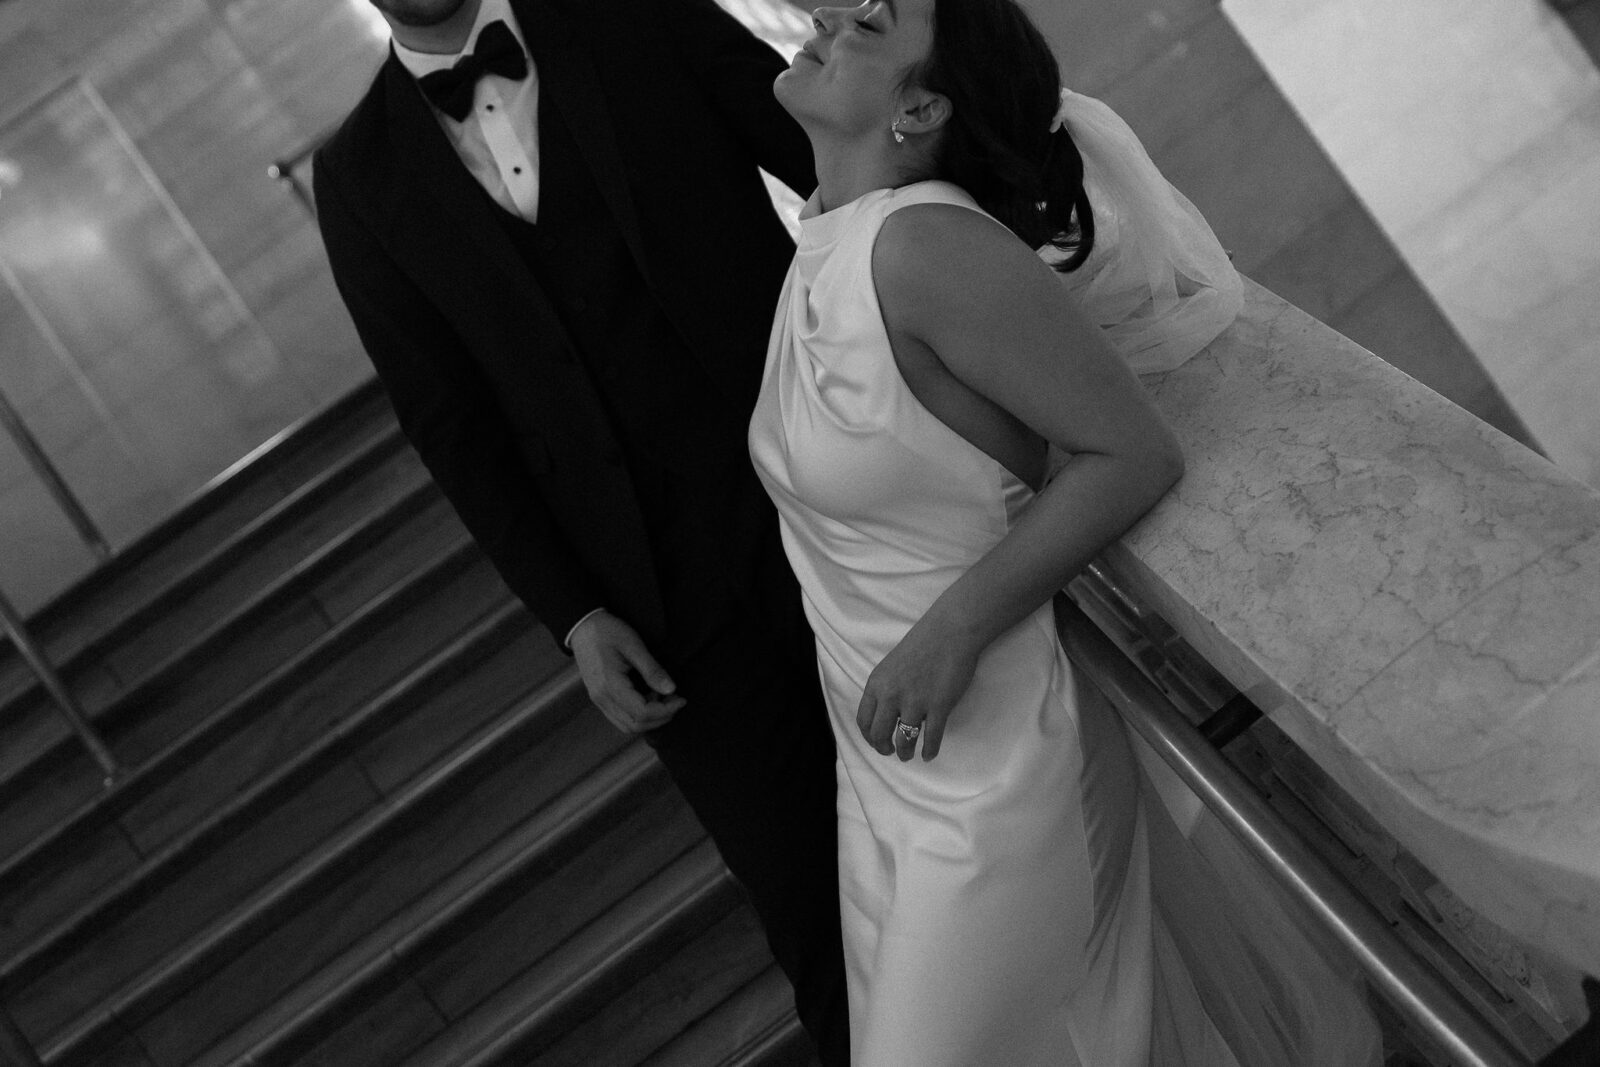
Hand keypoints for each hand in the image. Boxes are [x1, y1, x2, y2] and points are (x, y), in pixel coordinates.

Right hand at [569, 611, 686, 733]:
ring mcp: (598, 700)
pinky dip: (638, 715)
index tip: (681, 698)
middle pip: (635, 725)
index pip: (642, 713)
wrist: (582, 626)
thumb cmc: (607, 631)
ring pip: (627, 726)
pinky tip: (648, 698)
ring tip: (662, 698)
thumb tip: (671, 689)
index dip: (666, 710)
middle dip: (660, 718)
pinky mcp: (599, 698)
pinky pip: (620, 718)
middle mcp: (602, 698)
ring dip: (649, 719)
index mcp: (610, 685)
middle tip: (675, 700)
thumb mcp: (633, 645)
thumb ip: (652, 670)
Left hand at [856, 615, 979, 761]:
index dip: (868, 736)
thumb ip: (886, 688)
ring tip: (908, 756)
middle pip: (879, 734)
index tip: (876, 742)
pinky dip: (929, 751)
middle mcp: (891, 695)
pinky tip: (928, 755)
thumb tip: (886, 713)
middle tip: (891, 752)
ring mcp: (915, 702)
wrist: (950, 632)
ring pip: (904, 740)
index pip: (864, 720)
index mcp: (877, 683)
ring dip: (905, 752)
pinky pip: (931, 738)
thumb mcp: (891, 665)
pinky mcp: (938, 707)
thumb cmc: (923, 644)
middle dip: (884, 748)